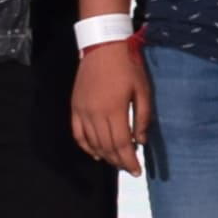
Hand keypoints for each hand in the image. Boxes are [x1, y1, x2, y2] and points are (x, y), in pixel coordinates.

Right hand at [69, 41, 150, 169]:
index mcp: (114, 110)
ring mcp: (82, 111)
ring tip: (117, 163)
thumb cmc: (127, 66)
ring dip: (105, 156)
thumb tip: (141, 141)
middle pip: (106, 147)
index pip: (121, 144)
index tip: (137, 171)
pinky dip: (86, 147)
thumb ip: (142, 117)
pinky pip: (78, 133)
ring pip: (92, 143)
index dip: (129, 160)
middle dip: (119, 161)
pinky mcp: (75, 107)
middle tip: (130, 169)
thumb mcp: (142, 90)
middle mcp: (95, 114)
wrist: (103, 46)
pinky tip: (96, 154)